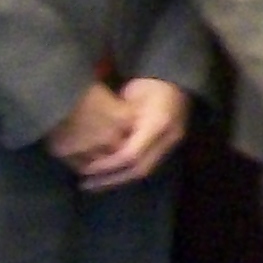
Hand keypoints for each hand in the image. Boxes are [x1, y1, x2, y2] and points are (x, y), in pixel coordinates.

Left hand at [63, 78, 191, 192]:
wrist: (176, 78)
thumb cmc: (149, 81)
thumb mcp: (131, 93)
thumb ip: (118, 117)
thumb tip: (99, 140)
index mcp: (157, 123)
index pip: (131, 154)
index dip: (108, 163)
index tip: (86, 168)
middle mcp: (167, 138)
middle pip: (139, 169)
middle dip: (111, 179)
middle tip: (87, 184)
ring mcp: (171, 143)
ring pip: (144, 170)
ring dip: (118, 179)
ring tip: (95, 183)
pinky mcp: (168, 145)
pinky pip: (147, 164)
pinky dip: (127, 171)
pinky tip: (111, 174)